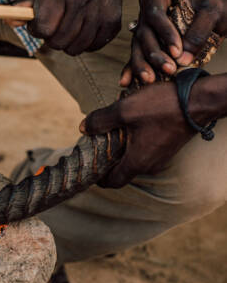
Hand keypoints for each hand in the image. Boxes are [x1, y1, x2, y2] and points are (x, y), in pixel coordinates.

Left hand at [13, 0, 123, 55]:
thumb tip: (12, 22)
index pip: (44, 27)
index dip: (36, 30)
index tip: (37, 22)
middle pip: (59, 41)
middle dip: (50, 38)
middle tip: (52, 26)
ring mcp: (101, 10)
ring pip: (76, 48)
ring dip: (66, 43)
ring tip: (65, 27)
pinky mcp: (113, 20)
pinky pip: (93, 47)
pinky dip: (84, 43)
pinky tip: (81, 28)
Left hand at [79, 79, 211, 186]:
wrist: (199, 101)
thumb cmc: (162, 106)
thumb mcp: (125, 110)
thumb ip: (101, 120)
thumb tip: (83, 128)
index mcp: (137, 162)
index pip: (113, 182)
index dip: (98, 178)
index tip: (89, 167)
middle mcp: (150, 165)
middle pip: (122, 171)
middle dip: (108, 160)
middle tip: (96, 145)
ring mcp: (161, 157)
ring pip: (134, 159)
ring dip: (121, 149)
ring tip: (111, 130)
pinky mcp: (168, 147)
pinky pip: (145, 151)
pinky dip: (134, 143)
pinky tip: (130, 124)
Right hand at [121, 0, 226, 85]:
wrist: (215, 17)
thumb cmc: (215, 8)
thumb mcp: (214, 12)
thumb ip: (200, 30)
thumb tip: (182, 58)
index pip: (156, 13)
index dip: (165, 33)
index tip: (178, 52)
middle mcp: (146, 6)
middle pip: (144, 32)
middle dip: (154, 53)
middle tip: (169, 69)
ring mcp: (143, 24)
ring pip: (138, 46)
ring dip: (142, 65)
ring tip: (149, 80)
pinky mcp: (144, 40)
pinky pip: (137, 55)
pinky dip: (132, 69)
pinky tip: (125, 82)